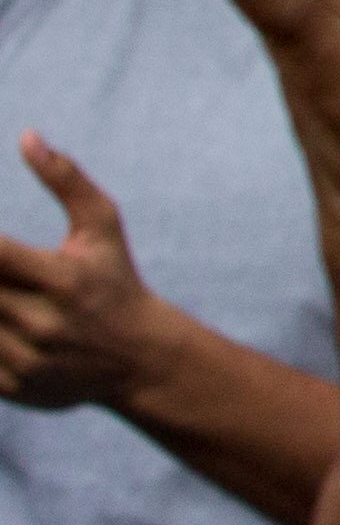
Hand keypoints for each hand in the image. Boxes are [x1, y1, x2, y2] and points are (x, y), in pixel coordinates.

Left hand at [0, 135, 173, 410]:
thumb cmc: (115, 281)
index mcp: (62, 280)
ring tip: (2, 288)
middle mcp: (43, 323)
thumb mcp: (102, 229)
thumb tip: (27, 136)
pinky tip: (1, 315)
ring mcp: (28, 360)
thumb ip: (66, 181)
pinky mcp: (15, 388)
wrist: (141, 360)